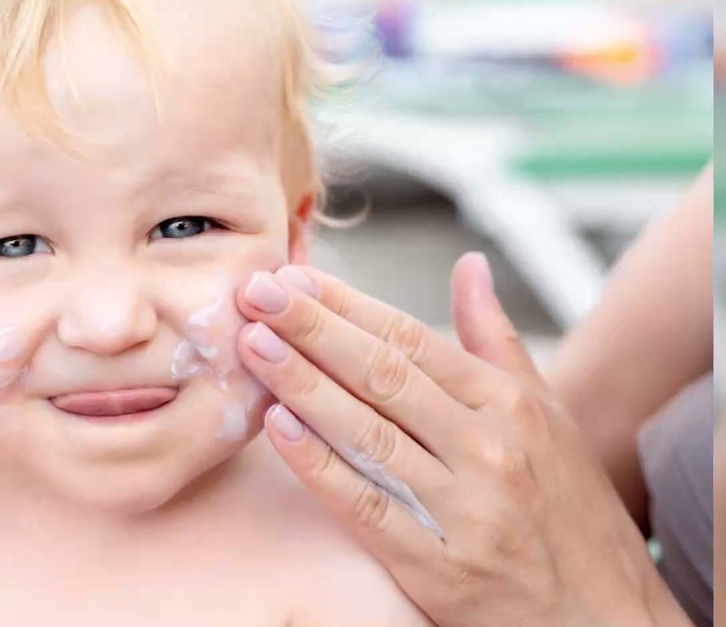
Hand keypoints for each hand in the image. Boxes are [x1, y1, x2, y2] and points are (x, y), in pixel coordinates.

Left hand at [234, 254, 689, 626]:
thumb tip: (468, 267)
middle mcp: (489, 445)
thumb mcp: (546, 415)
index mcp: (509, 403)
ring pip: (369, 432)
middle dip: (313, 328)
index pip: (410, 340)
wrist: (606, 617)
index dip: (347, 305)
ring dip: (304, 384)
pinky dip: (320, 464)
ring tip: (254, 345)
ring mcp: (466, 506)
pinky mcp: (442, 565)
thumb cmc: (569, 510)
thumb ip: (495, 340)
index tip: (295, 275)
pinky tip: (278, 427)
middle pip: (383, 374)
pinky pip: (368, 506)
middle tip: (257, 291)